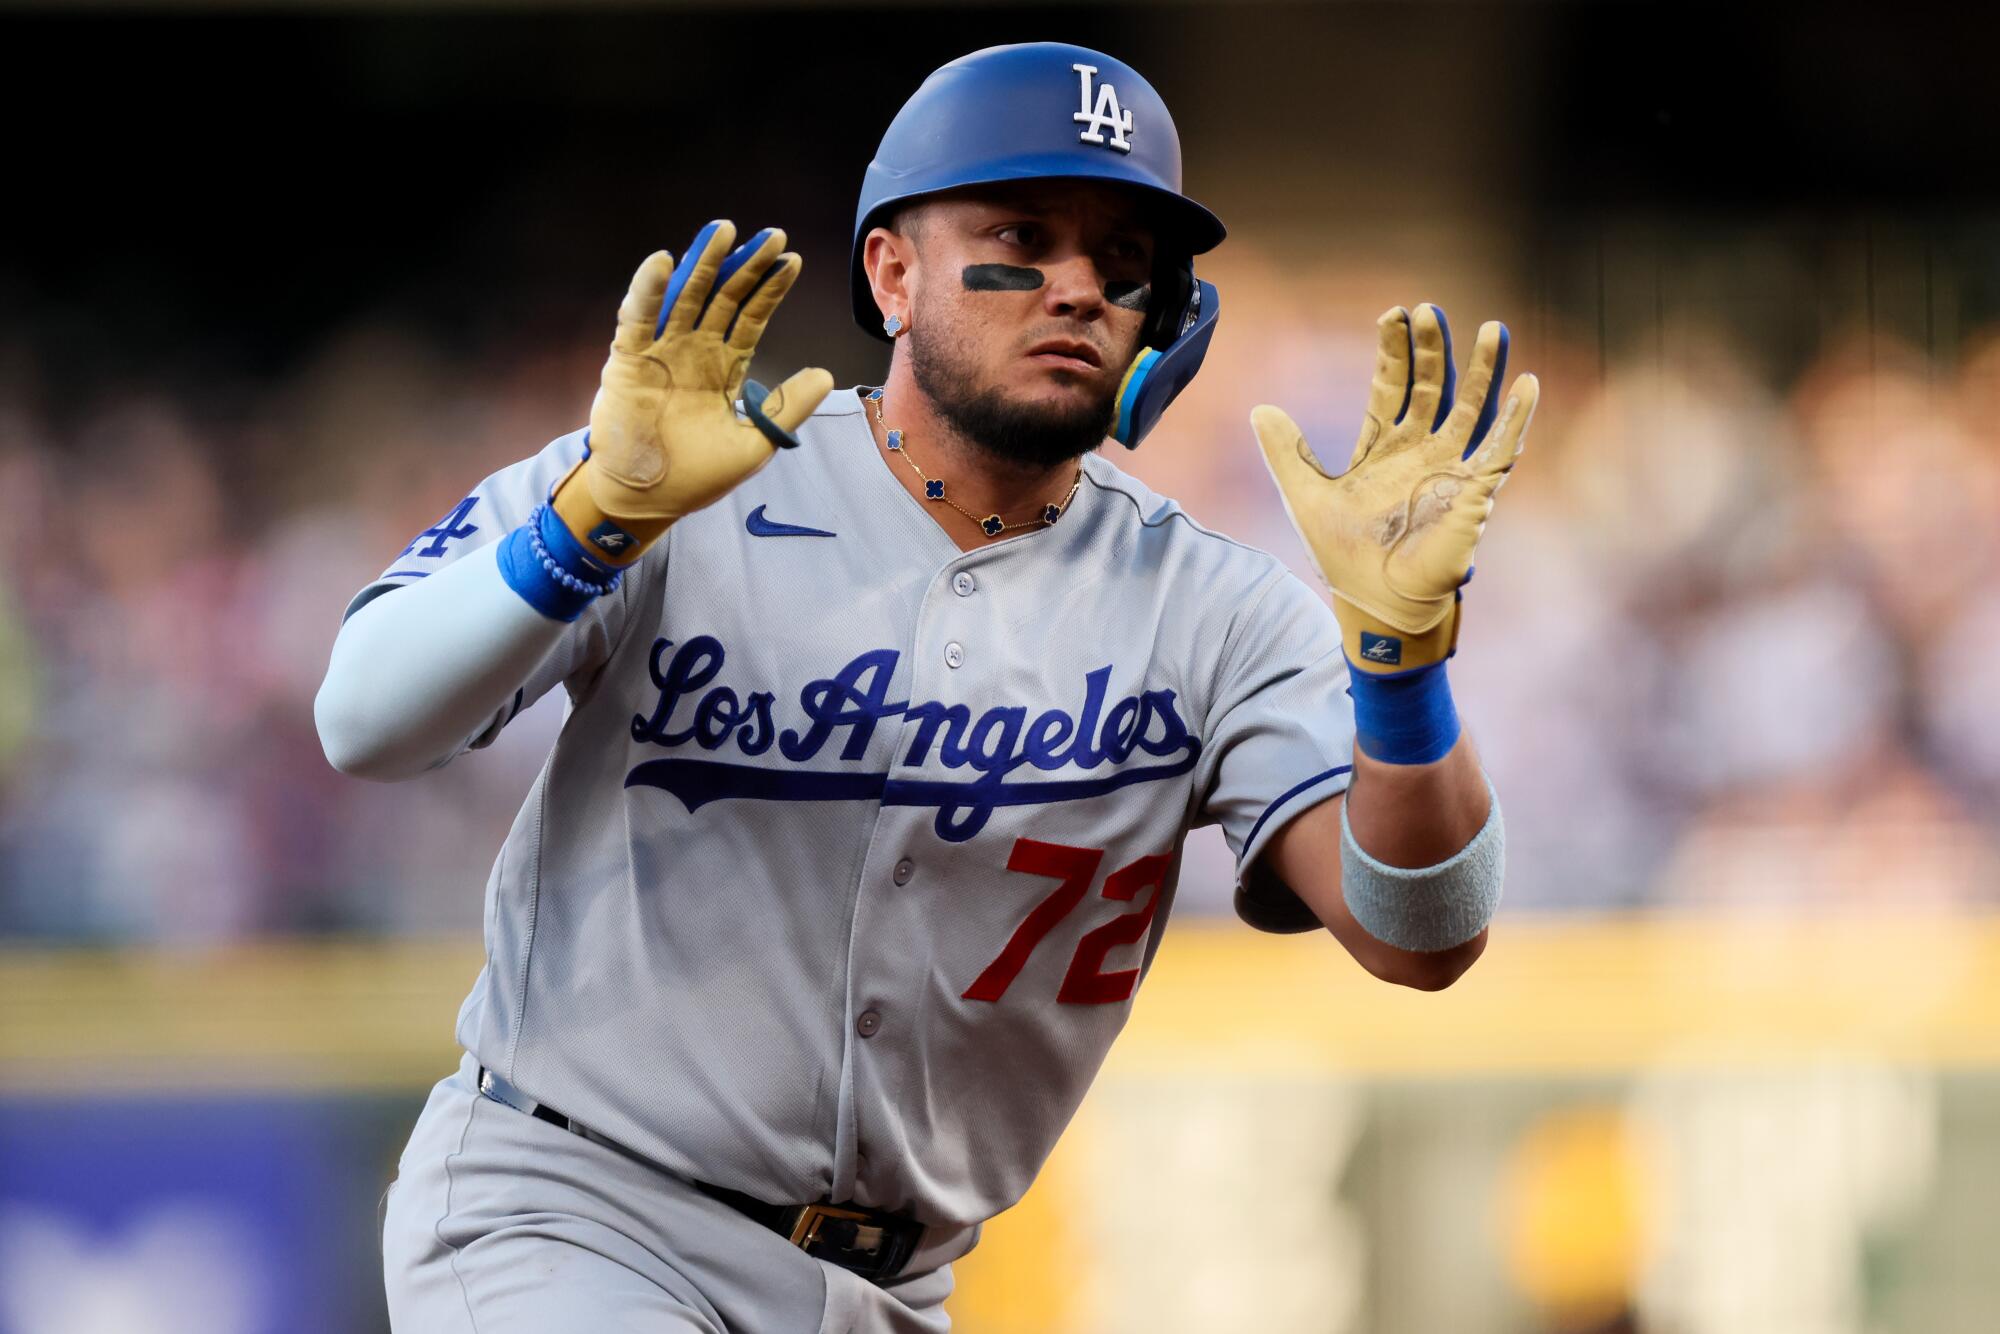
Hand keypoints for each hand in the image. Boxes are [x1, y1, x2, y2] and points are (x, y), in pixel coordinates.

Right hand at [554, 221, 833, 563]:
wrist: (647, 500)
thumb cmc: (697, 476)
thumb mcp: (753, 443)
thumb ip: (786, 408)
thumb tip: (826, 374)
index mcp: (724, 366)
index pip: (751, 317)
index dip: (770, 289)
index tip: (793, 260)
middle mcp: (694, 350)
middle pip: (723, 297)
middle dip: (746, 265)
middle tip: (771, 234)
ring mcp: (660, 352)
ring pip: (684, 297)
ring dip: (703, 264)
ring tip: (723, 232)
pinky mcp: (628, 362)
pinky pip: (637, 319)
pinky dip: (647, 291)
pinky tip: (663, 262)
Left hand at [1251, 304, 1537, 672]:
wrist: (1375, 601)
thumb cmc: (1344, 556)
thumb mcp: (1305, 497)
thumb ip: (1286, 453)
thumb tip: (1260, 409)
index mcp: (1383, 447)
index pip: (1393, 386)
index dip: (1394, 351)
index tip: (1394, 313)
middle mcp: (1420, 451)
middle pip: (1433, 388)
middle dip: (1433, 350)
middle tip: (1431, 311)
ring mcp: (1450, 470)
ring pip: (1471, 409)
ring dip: (1483, 371)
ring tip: (1494, 328)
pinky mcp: (1474, 494)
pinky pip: (1500, 451)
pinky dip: (1516, 419)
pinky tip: (1527, 384)